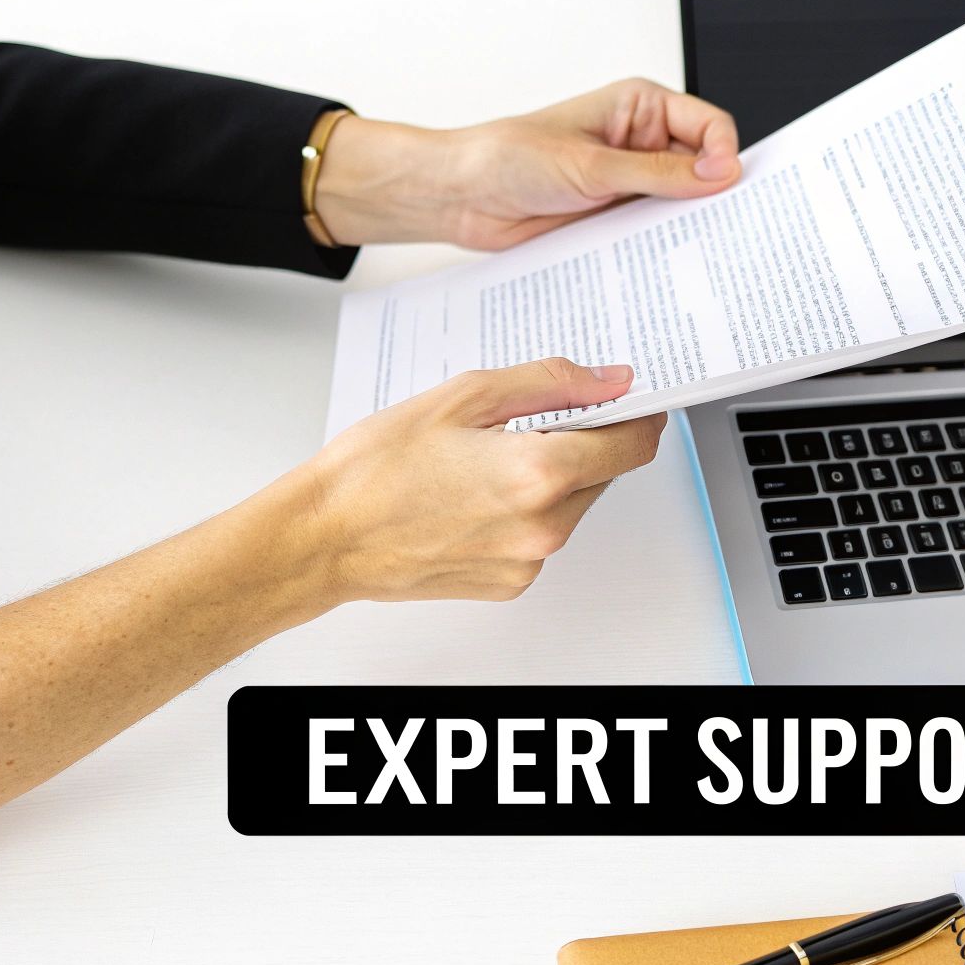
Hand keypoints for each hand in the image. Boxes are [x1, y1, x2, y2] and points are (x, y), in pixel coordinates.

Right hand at [296, 358, 665, 601]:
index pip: (633, 443)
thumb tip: (611, 381)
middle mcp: (544, 527)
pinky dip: (523, 511)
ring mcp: (529, 562)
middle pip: (604, 473)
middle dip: (581, 441)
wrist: (326, 536)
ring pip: (572, 506)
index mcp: (540, 473)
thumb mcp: (465, 396)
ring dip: (550, 477)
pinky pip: (540, 537)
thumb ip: (551, 383)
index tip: (625, 399)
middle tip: (525, 420)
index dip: (637, 414)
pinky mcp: (510, 584)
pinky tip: (473, 494)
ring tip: (483, 459)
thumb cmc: (377, 468)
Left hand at [313, 79, 740, 248]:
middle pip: (701, 168)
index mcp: (639, 109)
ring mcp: (629, 183)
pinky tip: (662, 261)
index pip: (708, 125)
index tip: (722, 184)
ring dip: (683, 226)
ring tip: (691, 248)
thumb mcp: (590, 165)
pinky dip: (659, 248)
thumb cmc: (509, 158)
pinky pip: (651, 233)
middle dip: (711, 195)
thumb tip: (717, 174)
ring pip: (679, 206)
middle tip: (720, 224)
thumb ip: (657, 173)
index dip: (723, 154)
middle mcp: (640, 143)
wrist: (463, 196)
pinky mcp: (615, 217)